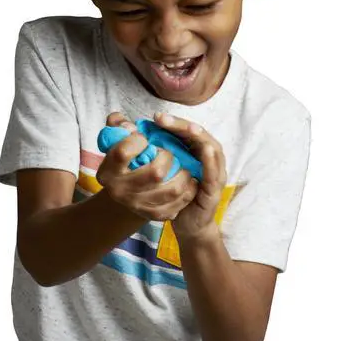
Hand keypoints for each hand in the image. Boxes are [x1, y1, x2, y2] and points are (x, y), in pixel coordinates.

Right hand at [96, 112, 198, 221]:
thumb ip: (118, 125)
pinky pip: (177, 204)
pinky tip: (187, 182)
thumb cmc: (124, 159)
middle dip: (168, 157)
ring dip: (183, 174)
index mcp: (107, 171)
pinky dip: (187, 191)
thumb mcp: (116, 140)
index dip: (138, 141)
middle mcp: (119, 191)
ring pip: (171, 189)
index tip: (143, 139)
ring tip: (183, 166)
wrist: (126, 191)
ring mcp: (137, 205)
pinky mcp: (152, 215)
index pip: (123, 153)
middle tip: (168, 153)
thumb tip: (128, 125)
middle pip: (155, 172)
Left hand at [152, 112, 226, 240]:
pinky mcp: (214, 190)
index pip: (186, 130)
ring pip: (211, 149)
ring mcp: (213, 173)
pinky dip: (211, 162)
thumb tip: (126, 130)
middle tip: (167, 120)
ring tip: (190, 129)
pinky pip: (214, 174)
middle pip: (199, 136)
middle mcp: (206, 159)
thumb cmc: (170, 193)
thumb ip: (147, 150)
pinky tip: (204, 151)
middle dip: (184, 126)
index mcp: (193, 151)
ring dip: (200, 138)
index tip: (156, 117)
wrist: (184, 223)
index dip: (174, 122)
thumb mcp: (159, 169)